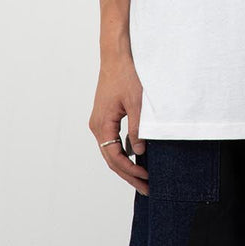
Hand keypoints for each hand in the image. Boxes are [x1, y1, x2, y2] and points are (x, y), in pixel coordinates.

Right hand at [89, 54, 148, 194]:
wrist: (116, 57)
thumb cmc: (125, 76)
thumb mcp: (137, 103)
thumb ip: (138, 129)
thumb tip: (139, 153)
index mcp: (102, 125)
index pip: (115, 158)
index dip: (131, 171)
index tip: (146, 179)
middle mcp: (97, 126)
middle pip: (111, 159)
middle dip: (129, 175)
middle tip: (146, 188)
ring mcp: (100, 122)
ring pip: (111, 151)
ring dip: (126, 165)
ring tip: (142, 178)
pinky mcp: (105, 117)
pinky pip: (112, 141)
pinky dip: (124, 152)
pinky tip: (136, 157)